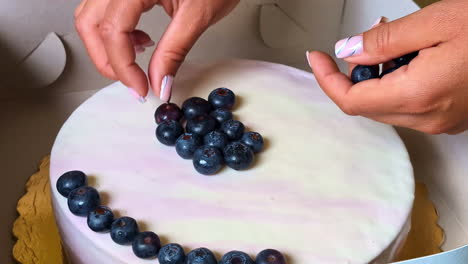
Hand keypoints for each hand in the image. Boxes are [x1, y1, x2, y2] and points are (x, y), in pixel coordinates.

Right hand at [75, 0, 238, 101]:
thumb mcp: (197, 16)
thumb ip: (174, 52)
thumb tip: (159, 83)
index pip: (113, 31)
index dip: (123, 67)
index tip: (140, 89)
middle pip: (91, 23)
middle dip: (108, 59)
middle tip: (131, 81)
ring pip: (92, 16)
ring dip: (108, 45)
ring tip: (138, 59)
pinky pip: (106, 8)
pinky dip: (116, 30)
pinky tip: (139, 39)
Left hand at [307, 0, 467, 134]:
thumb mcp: (436, 21)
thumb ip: (385, 41)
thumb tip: (347, 51)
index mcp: (419, 95)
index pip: (351, 100)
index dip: (327, 79)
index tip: (316, 57)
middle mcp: (429, 117)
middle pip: (367, 103)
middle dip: (356, 70)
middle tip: (368, 36)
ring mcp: (443, 120)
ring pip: (388, 103)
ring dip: (380, 73)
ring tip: (398, 38)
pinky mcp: (452, 115)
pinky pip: (410, 103)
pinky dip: (400, 80)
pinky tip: (415, 55)